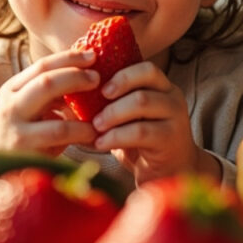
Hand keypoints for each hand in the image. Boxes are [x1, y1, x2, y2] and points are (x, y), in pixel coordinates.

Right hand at [0, 48, 100, 156]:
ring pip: (53, 112)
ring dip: (82, 112)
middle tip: (97, 78)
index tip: (92, 55)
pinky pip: (59, 136)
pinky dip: (81, 132)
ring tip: (102, 114)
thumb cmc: (24, 134)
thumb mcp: (32, 107)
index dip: (69, 58)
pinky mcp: (24, 150)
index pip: (42, 66)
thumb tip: (89, 74)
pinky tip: (94, 135)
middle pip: (46, 82)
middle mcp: (10, 105)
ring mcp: (15, 129)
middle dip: (76, 77)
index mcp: (12, 89)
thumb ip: (53, 93)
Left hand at [90, 62, 219, 184]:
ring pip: (142, 101)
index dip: (122, 73)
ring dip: (113, 113)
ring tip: (96, 126)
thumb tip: (67, 105)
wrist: (169, 174)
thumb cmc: (141, 144)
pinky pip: (140, 131)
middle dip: (117, 87)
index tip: (99, 87)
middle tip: (95, 105)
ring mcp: (176, 117)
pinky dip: (116, 136)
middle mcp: (173, 97)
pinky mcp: (171, 139)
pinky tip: (101, 144)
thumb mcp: (126, 120)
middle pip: (146, 77)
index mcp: (162, 87)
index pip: (146, 67)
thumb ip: (108, 108)